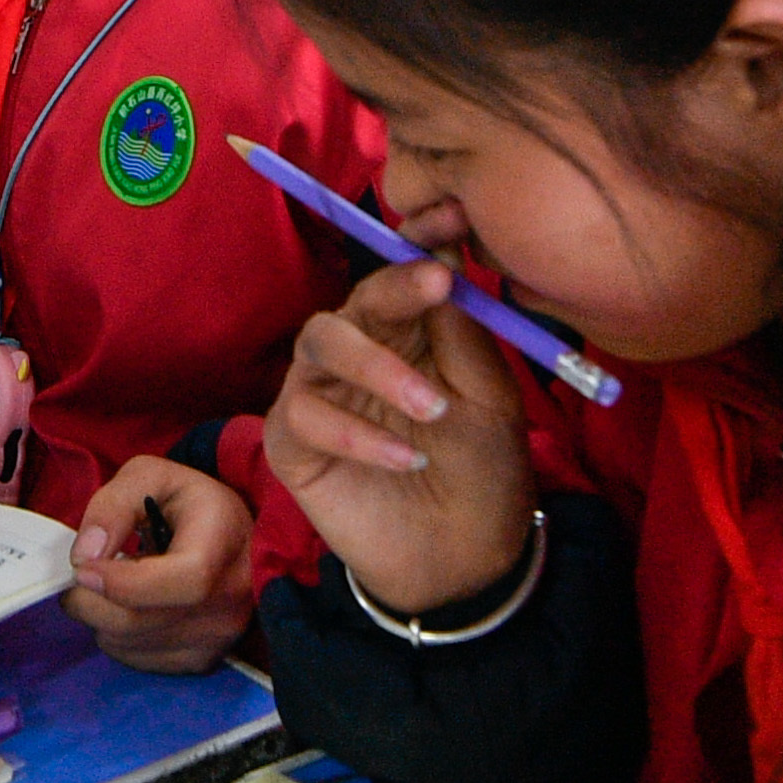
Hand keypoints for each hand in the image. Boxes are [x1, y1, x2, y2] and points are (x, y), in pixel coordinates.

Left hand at [63, 458, 254, 673]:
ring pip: (130, 643)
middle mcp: (230, 599)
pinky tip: (129, 607)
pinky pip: (137, 658)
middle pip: (141, 620)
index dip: (123, 582)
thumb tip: (85, 556)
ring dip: (100, 617)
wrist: (231, 538)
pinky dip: (117, 636)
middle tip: (81, 574)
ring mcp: (218, 637)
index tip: (83, 567)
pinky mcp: (202, 661)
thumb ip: (112, 506)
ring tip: (111, 585)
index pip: (184, 581)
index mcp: (224, 542)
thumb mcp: (149, 477)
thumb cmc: (186, 503)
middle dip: (91, 600)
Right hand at [259, 255, 531, 617]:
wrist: (464, 560)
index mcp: (409, 331)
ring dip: (376, 366)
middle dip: (393, 287)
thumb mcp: (491, 398)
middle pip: (355, 298)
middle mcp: (357, 351)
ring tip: (432, 409)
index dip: (419, 241)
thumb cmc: (481, 470)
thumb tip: (445, 260)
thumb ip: (464, 333)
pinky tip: (407, 460)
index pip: (402, 271)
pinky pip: (303, 417)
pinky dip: (357, 434)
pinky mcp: (291, 444)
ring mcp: (319, 393)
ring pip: (317, 343)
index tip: (454, 222)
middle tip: (437, 287)